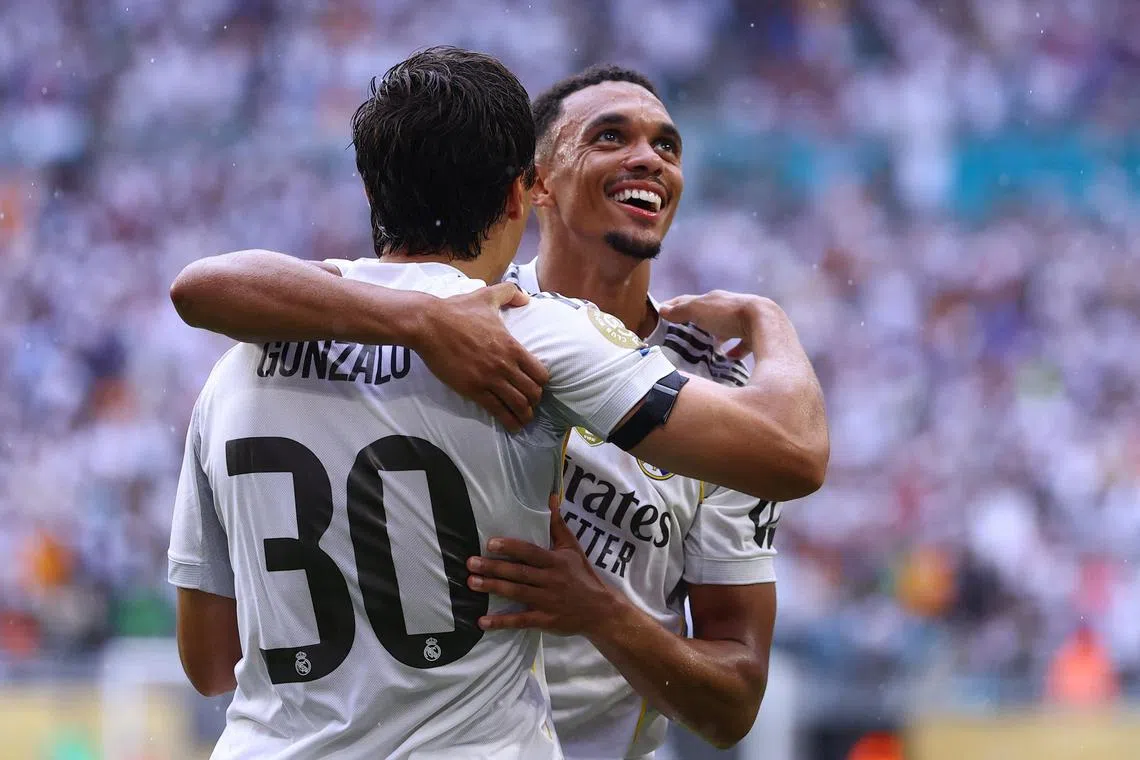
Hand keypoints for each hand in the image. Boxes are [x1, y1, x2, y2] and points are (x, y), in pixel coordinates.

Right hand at [414, 283, 549, 430]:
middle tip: (531, 403)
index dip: (542, 381)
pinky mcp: (473, 390)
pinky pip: (497, 410)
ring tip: (524, 419)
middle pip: (533, 392)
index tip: (537, 384)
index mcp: (512, 346)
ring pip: (518, 404)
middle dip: (535, 400)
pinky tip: (512, 426)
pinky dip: (508, 421)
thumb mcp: (487, 296)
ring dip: (524, 414)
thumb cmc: (457, 310)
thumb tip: (526, 298)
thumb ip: (510, 293)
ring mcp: (490, 379)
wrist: (429, 324)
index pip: (540, 372)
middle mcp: (505, 365)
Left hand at [467, 494, 615, 635]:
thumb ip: (558, 525)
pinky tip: (482, 621)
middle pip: (519, 573)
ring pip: (517, 593)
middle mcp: (550, 581)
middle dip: (494, 567)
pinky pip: (520, 621)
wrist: (601, 610)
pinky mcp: (545, 620)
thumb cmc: (583, 575)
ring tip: (472, 582)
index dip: (511, 547)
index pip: (531, 552)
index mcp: (556, 562)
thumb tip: (551, 498)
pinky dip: (501, 622)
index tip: (490, 544)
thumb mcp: (573, 548)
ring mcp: (547, 602)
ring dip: (493, 587)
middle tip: (471, 563)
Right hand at [660, 290, 788, 359]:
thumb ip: (681, 311)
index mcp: (714, 299)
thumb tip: (662, 309)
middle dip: (699, 320)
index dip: (676, 305)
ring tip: (709, 347)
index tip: (663, 312)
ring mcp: (744, 321)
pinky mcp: (755, 335)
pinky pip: (742, 343)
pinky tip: (729, 358)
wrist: (763, 319)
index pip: (690, 300)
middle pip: (710, 313)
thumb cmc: (727, 314)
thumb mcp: (698, 310)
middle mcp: (729, 307)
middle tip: (686, 332)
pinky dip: (734, 350)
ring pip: (728, 327)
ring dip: (718, 335)